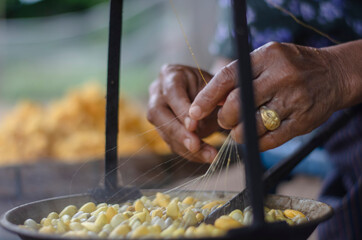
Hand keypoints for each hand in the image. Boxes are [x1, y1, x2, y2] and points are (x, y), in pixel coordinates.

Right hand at [147, 64, 220, 162]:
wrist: (208, 95)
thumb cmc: (211, 88)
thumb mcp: (213, 88)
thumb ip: (207, 102)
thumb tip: (197, 124)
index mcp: (171, 74)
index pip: (171, 92)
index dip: (181, 109)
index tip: (194, 125)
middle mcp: (158, 91)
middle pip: (158, 113)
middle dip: (178, 132)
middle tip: (195, 145)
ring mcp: (157, 110)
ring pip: (163, 131)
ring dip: (185, 147)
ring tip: (208, 155)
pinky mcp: (161, 129)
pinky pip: (170, 143)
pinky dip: (188, 152)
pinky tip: (204, 156)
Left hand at [190, 41, 347, 150]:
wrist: (333, 75)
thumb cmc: (291, 67)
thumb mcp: (267, 58)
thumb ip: (242, 75)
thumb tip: (212, 100)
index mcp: (266, 57)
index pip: (228, 77)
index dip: (207, 97)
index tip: (194, 112)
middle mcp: (280, 77)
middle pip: (236, 105)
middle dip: (224, 118)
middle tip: (225, 120)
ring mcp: (293, 100)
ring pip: (251, 126)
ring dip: (239, 133)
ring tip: (240, 129)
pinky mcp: (302, 122)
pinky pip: (269, 140)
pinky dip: (256, 142)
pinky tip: (255, 137)